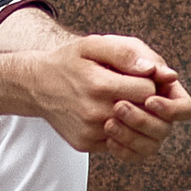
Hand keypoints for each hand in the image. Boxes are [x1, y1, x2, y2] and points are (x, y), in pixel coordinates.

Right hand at [18, 34, 190, 160]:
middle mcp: (95, 113)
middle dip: (149, 102)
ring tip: (130, 103)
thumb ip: (126, 53)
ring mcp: (90, 132)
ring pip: (135, 134)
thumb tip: (154, 70)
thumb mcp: (93, 45)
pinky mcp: (85, 144)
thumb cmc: (69, 61)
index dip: (152, 81)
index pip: (148, 90)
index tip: (142, 75)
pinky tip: (115, 116)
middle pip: (145, 115)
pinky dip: (123, 131)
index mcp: (100, 85)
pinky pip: (119, 145)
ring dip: (139, 119)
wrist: (37, 85)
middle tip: (139, 90)